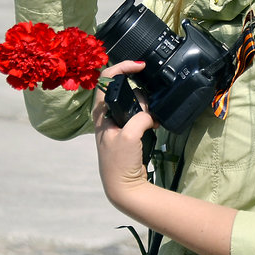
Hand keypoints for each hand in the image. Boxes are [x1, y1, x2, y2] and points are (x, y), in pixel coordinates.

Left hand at [92, 61, 157, 207]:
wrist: (124, 187)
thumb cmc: (119, 162)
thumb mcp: (129, 135)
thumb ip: (140, 118)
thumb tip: (149, 116)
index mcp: (100, 113)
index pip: (106, 79)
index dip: (122, 67)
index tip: (139, 66)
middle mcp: (106, 116)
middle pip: (123, 89)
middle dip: (139, 93)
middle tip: (147, 106)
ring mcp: (117, 124)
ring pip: (134, 103)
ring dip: (145, 107)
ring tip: (151, 119)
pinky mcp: (127, 132)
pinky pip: (140, 115)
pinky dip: (149, 117)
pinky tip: (154, 125)